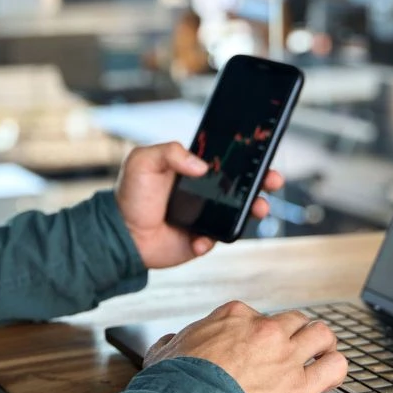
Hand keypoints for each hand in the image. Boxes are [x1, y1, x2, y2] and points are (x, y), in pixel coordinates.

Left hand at [115, 142, 284, 269]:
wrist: (120, 234)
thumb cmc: (130, 194)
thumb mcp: (143, 162)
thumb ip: (171, 153)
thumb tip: (201, 165)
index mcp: (193, 169)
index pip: (226, 161)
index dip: (247, 159)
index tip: (263, 157)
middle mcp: (204, 192)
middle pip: (242, 185)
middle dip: (262, 182)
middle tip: (272, 181)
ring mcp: (206, 216)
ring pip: (239, 212)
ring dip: (254, 210)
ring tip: (258, 209)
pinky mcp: (201, 239)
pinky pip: (218, 238)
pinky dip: (213, 239)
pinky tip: (199, 239)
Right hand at [144, 301, 346, 392]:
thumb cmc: (177, 380)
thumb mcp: (166, 351)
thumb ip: (174, 341)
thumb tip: (169, 343)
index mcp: (234, 317)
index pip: (257, 314)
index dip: (258, 331)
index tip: (255, 345)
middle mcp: (265, 330)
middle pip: (295, 320)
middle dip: (296, 333)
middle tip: (295, 346)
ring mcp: (286, 355)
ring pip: (322, 334)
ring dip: (322, 344)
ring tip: (321, 354)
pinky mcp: (301, 385)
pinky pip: (335, 366)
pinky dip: (335, 368)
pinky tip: (329, 374)